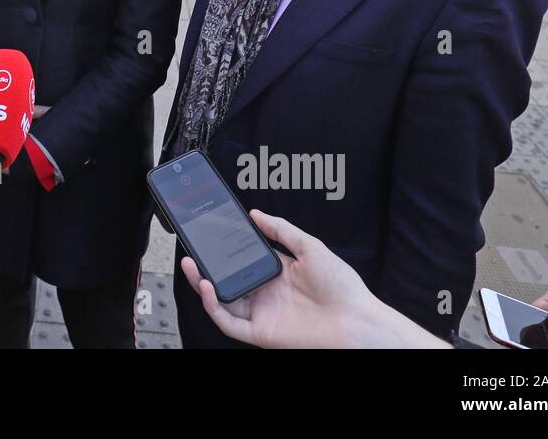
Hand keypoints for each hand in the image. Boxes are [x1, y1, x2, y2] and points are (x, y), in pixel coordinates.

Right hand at [181, 209, 447, 348]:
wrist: (356, 321)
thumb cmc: (342, 286)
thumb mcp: (310, 247)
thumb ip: (281, 230)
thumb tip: (256, 214)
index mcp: (276, 273)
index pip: (240, 259)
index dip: (222, 249)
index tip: (208, 233)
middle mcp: (265, 293)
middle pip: (226, 280)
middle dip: (204, 266)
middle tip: (191, 250)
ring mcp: (261, 313)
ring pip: (221, 300)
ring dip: (202, 285)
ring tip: (191, 267)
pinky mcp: (260, 332)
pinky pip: (228, 322)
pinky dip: (213, 306)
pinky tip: (208, 288)